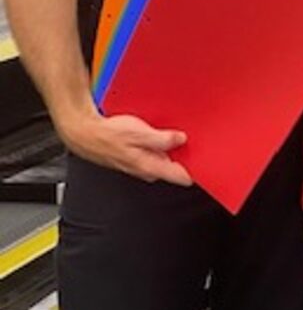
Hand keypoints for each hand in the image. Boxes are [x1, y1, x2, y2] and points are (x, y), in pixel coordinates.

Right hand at [60, 107, 191, 185]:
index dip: (197, 171)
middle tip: (193, 141)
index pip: (181, 177)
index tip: (209, 164)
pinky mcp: (136, 160)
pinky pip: (155, 156)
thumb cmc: (108, 134)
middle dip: (185, 156)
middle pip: (175, 168)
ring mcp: (141, 167)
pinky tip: (156, 136)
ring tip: (174, 135)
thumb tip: (180, 139)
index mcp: (151, 167)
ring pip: (164, 161)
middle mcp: (147, 170)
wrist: (85, 134)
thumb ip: (162, 139)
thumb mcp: (139, 132)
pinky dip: (159, 148)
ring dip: (171, 150)